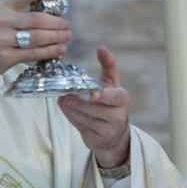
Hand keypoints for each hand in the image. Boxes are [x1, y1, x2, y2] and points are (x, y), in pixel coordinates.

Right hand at [0, 0, 71, 93]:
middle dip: (57, 22)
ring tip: (67, 36)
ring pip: (38, 37)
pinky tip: (59, 50)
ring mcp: (2, 39)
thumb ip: (14, 13)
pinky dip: (50, 51)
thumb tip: (47, 12)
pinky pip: (34, 53)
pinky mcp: (5, 57)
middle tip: (66, 25)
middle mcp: (0, 20)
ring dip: (57, 37)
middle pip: (38, 18)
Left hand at [58, 46, 130, 168]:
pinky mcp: (98, 140)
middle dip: (79, 103)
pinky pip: (81, 128)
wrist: (114, 135)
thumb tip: (101, 48)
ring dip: (72, 110)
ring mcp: (109, 130)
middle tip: (65, 97)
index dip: (105, 95)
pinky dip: (72, 118)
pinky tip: (67, 110)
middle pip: (96, 109)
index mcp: (123, 100)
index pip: (116, 97)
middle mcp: (119, 116)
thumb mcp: (112, 84)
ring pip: (86, 119)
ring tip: (63, 101)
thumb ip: (108, 65)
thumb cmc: (111, 103)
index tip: (93, 93)